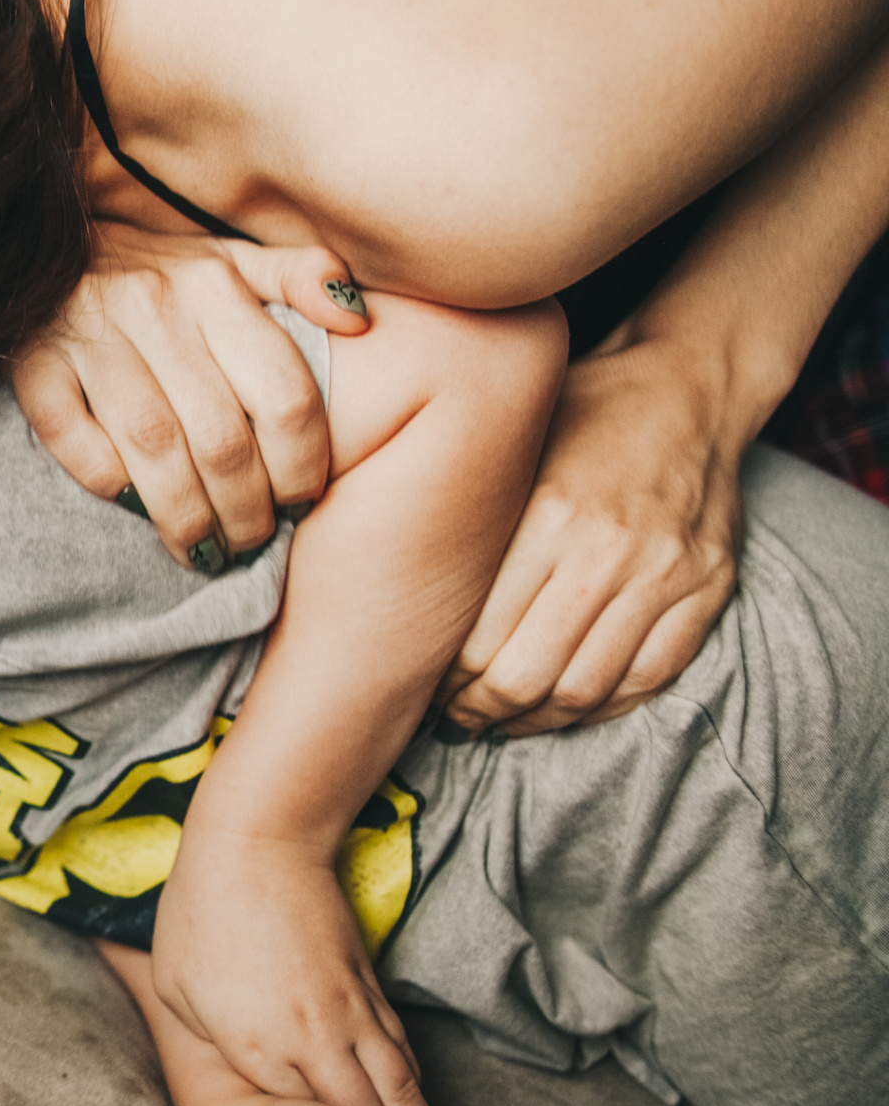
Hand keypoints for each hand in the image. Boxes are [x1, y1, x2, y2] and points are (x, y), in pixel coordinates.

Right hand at [11, 222, 369, 570]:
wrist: (41, 250)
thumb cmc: (156, 271)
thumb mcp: (230, 257)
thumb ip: (296, 276)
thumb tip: (358, 319)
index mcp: (216, 283)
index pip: (284, 394)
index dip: (301, 466)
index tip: (300, 502)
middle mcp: (155, 303)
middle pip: (220, 437)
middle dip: (245, 509)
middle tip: (250, 541)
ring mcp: (90, 332)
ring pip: (153, 448)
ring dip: (185, 516)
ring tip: (204, 550)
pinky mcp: (35, 363)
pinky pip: (75, 441)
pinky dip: (107, 482)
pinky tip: (132, 505)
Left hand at [152, 852, 438, 1105]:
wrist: (260, 842)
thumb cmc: (201, 912)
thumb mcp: (177, 988)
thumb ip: (208, 1045)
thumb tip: (232, 1078)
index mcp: (257, 1051)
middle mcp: (313, 1045)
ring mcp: (352, 1018)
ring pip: (400, 1101)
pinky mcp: (374, 992)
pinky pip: (404, 1061)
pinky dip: (418, 1100)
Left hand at [436, 334, 742, 736]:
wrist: (689, 384)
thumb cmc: (581, 413)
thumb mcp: (510, 446)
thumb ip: (466, 519)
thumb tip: (397, 590)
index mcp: (549, 514)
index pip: (479, 637)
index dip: (444, 680)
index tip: (424, 686)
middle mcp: (609, 551)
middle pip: (527, 675)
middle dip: (480, 711)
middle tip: (455, 717)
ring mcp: (665, 575)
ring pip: (586, 689)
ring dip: (535, 720)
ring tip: (501, 720)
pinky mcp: (708, 589)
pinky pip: (650, 678)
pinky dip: (602, 708)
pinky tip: (565, 708)